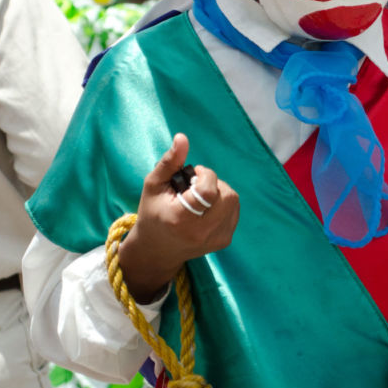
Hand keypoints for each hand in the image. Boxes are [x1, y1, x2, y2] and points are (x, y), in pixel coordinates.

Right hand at [118, 133, 239, 302]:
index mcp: (182, 220)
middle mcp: (202, 233)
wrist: (158, 250)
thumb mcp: (154, 185)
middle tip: (195, 186)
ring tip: (199, 197)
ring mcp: (216, 239)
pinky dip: (222, 202)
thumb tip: (182, 137)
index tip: (192, 175)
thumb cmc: (153, 213)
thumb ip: (169, 162)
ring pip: (234, 201)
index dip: (205, 175)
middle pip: (228, 195)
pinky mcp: (225, 240)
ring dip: (219, 191)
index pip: (209, 191)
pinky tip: (205, 208)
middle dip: (214, 183)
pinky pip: (234, 210)